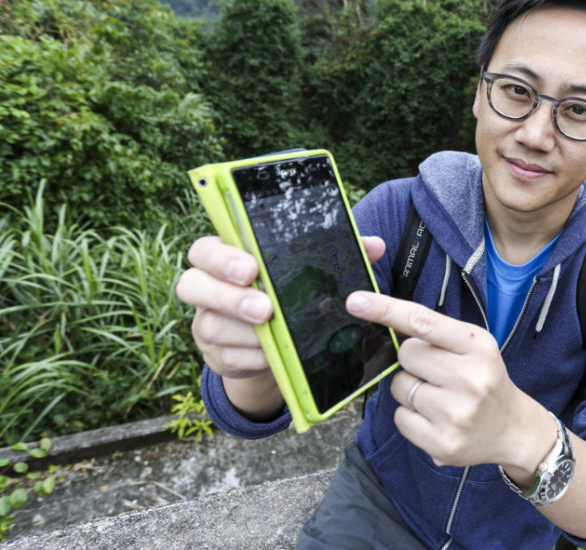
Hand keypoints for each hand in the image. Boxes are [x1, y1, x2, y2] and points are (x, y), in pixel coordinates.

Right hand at [175, 235, 385, 416]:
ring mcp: (205, 323)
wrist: (277, 342)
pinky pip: (225, 357)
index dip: (221, 258)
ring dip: (244, 333)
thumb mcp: (310, 273)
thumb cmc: (290, 294)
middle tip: (265, 309)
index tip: (251, 267)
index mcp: (225, 259)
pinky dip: (251, 357)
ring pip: (210, 326)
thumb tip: (374, 245)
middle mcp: (206, 288)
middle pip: (192, 285)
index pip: (204, 249)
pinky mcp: (214, 356)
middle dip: (228, 297)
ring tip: (274, 334)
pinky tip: (272, 356)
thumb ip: (338, 255)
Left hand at [346, 291, 551, 472]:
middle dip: (413, 361)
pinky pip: (400, 418)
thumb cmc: (485, 380)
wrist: (513, 430)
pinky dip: (410, 417)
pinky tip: (434, 419)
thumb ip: (434, 333)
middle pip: (406, 354)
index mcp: (478, 346)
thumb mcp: (473, 348)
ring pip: (399, 387)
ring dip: (409, 389)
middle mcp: (470, 379)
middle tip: (438, 374)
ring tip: (439, 398)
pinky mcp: (443, 444)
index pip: (423, 321)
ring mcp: (457, 414)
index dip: (385, 310)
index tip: (356, 301)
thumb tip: (386, 322)